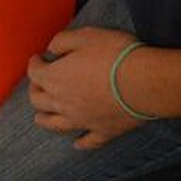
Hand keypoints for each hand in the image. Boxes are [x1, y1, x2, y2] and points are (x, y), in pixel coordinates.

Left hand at [27, 27, 145, 150]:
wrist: (146, 83)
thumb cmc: (116, 56)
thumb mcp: (86, 36)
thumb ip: (63, 41)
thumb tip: (51, 49)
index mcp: (55, 78)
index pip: (35, 73)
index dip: (34, 64)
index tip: (37, 59)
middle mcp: (62, 103)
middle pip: (38, 100)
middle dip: (35, 90)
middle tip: (38, 85)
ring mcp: (81, 120)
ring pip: (54, 124)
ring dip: (45, 120)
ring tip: (40, 117)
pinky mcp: (103, 131)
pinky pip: (88, 141)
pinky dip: (81, 143)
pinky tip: (78, 144)